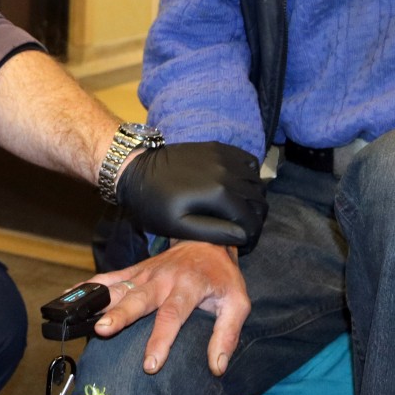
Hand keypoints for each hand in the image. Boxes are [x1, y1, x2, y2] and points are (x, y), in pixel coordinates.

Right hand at [88, 241, 248, 376]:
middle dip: (120, 316)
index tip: (150, 365)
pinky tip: (71, 295)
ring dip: (101, 302)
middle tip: (103, 331)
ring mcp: (145, 273)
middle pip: (139, 299)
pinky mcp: (135, 271)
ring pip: (120, 288)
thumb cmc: (221, 276)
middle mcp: (163, 279)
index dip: (161, 341)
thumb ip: (227, 335)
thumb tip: (217, 367)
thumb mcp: (238, 302)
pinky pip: (109, 277)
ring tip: (83, 316)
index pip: (172, 316)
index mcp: (189, 286)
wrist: (208, 239)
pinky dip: (90, 285)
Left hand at [116, 141, 267, 249]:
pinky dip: (250, 177)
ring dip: (254, 199)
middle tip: (243, 232)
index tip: (243, 246)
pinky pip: (248, 162)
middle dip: (255, 220)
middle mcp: (227, 171)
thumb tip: (244, 235)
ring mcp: (223, 156)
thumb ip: (215, 232)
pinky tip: (237, 189)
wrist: (136, 170)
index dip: (252, 238)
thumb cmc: (154, 204)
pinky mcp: (218, 148)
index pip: (251, 220)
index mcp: (219, 193)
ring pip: (257, 181)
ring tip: (240, 213)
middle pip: (259, 200)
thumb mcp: (179, 226)